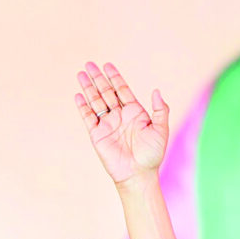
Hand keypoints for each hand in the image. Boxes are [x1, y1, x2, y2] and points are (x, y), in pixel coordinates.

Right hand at [75, 62, 169, 184]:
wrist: (138, 174)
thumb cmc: (152, 155)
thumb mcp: (161, 130)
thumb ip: (160, 110)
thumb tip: (156, 91)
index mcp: (134, 112)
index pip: (122, 90)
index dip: (115, 77)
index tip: (107, 66)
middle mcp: (119, 116)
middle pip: (106, 92)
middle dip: (98, 78)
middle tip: (90, 64)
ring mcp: (107, 125)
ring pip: (95, 102)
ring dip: (88, 88)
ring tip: (81, 74)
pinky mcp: (97, 135)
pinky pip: (88, 118)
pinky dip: (83, 107)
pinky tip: (78, 96)